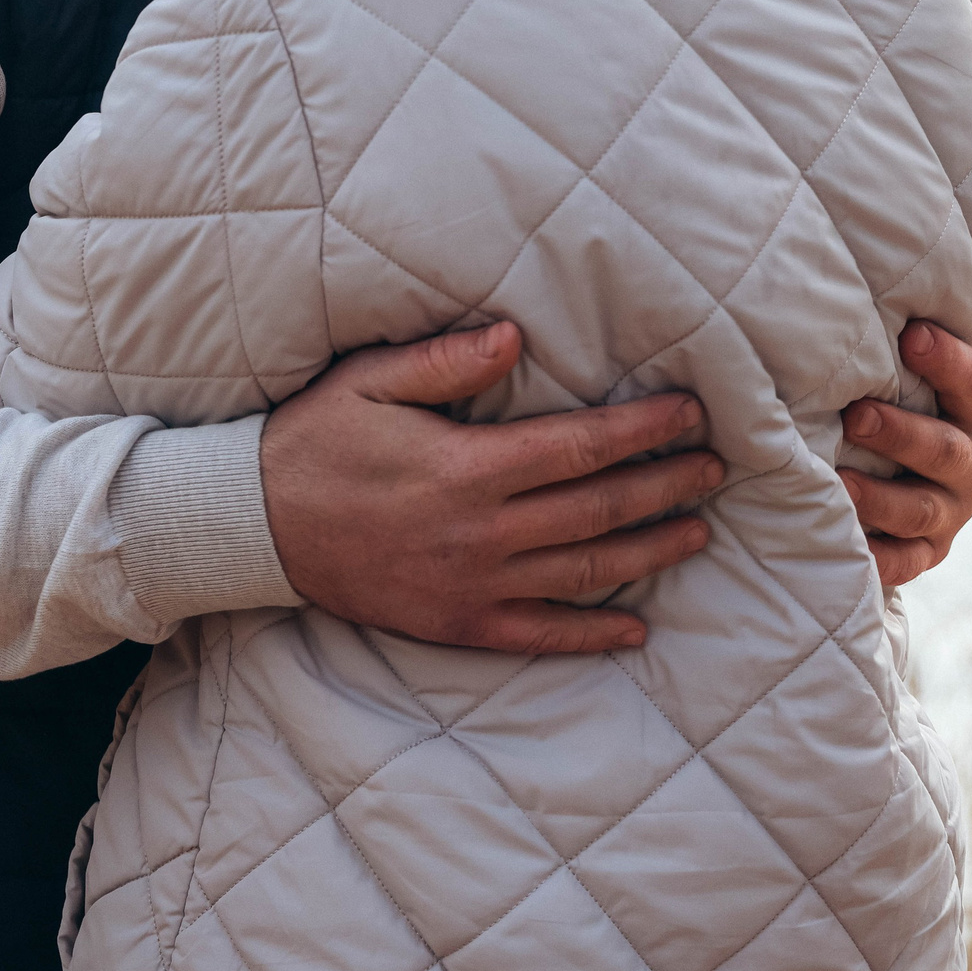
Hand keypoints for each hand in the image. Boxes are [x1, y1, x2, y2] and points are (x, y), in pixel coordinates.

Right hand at [260, 322, 720, 653]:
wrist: (254, 527)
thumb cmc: (311, 443)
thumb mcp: (367, 382)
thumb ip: (444, 361)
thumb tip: (515, 337)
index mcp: (466, 467)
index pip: (580, 447)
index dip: (643, 430)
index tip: (691, 414)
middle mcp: (482, 531)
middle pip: (598, 508)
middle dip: (666, 485)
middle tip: (717, 468)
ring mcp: (474, 584)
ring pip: (585, 570)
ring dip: (650, 550)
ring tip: (697, 530)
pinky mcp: (458, 622)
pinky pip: (541, 633)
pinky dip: (593, 631)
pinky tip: (636, 625)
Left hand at [837, 268, 971, 583]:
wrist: (913, 467)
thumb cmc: (923, 391)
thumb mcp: (948, 355)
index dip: (948, 362)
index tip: (910, 336)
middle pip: (945, 452)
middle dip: (903, 434)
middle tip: (855, 415)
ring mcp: (948, 511)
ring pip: (919, 510)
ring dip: (880, 497)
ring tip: (836, 480)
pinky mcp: (921, 551)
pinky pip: (902, 561)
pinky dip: (877, 555)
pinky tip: (845, 540)